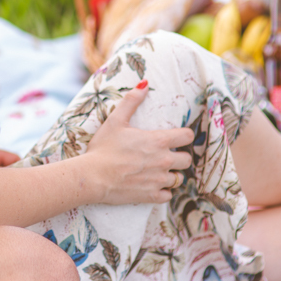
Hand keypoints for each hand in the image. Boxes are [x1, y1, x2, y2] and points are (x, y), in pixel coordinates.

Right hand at [84, 84, 194, 204]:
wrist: (92, 176)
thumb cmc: (103, 148)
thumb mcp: (115, 120)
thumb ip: (132, 101)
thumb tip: (144, 84)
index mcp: (158, 141)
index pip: (187, 137)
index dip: (183, 136)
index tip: (176, 138)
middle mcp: (163, 161)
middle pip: (187, 160)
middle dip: (179, 157)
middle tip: (165, 156)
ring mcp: (158, 180)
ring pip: (178, 179)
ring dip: (170, 175)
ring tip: (157, 172)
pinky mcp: (151, 195)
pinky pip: (168, 196)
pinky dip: (162, 191)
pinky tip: (151, 186)